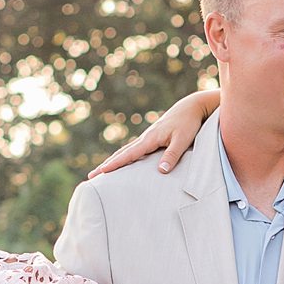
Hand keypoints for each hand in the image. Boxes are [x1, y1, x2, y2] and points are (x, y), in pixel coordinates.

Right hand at [88, 89, 217, 176]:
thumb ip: (172, 155)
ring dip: (114, 161)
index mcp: (150, 139)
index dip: (115, 164)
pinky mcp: (153, 138)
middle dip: (107, 164)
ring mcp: (148, 138)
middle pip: (122, 153)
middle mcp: (145, 138)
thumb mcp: (183, 140)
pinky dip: (125, 157)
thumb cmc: (188, 123)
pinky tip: (123, 162)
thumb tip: (160, 171)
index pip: (129, 154)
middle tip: (91, 176)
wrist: (191, 107)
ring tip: (102, 171)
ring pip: (127, 151)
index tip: (102, 171)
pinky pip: (135, 150)